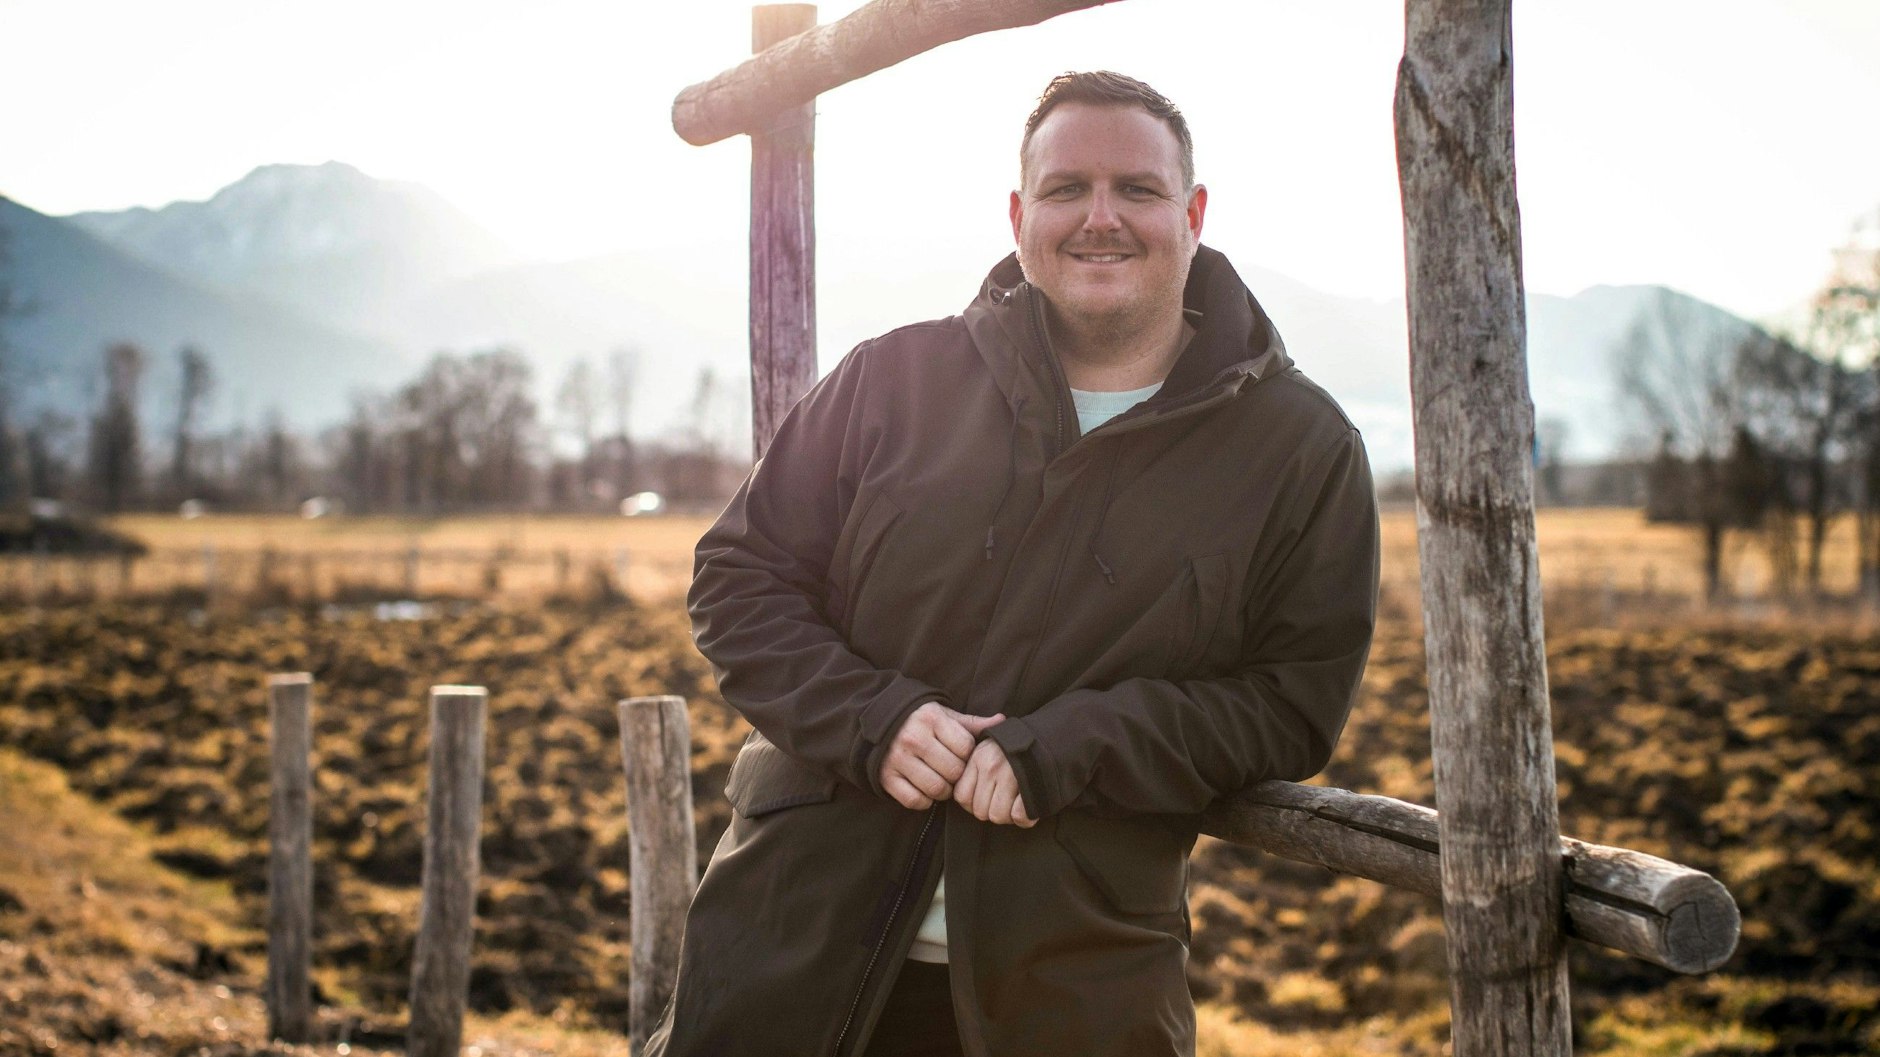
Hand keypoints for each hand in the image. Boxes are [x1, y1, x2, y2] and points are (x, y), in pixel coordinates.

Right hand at [878, 702, 1004, 810]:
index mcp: (931, 719)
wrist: (879, 724)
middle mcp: (914, 738)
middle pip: (954, 771)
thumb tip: (1002, 721)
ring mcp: (898, 759)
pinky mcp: (886, 778)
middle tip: (952, 771)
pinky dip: (924, 801)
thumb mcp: (944, 716)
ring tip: (941, 781)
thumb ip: (972, 723)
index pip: (965, 747)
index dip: (968, 754)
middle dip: (958, 775)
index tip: (960, 753)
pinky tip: (925, 790)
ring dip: (944, 790)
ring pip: (937, 788)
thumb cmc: (921, 721)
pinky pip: (915, 800)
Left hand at [953, 739, 1034, 827]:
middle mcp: (991, 767)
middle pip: (980, 811)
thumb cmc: (1019, 746)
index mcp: (978, 758)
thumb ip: (976, 770)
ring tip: (1018, 803)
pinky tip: (1030, 806)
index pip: (962, 796)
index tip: (987, 800)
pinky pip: (1019, 816)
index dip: (974, 805)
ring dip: (1009, 816)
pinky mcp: (1031, 785)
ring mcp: (1011, 775)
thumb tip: (967, 800)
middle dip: (993, 811)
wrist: (1052, 735)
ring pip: (998, 816)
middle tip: (1006, 802)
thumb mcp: (992, 747)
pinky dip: (1025, 817)